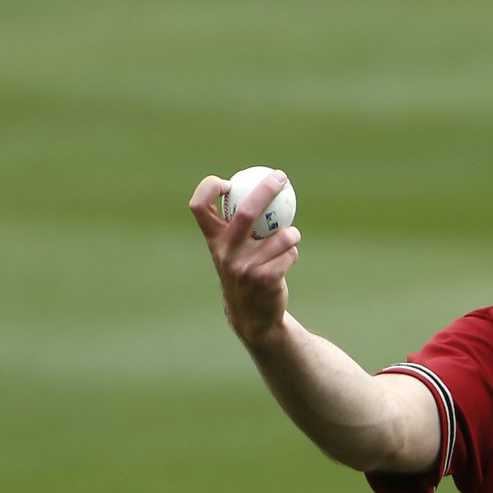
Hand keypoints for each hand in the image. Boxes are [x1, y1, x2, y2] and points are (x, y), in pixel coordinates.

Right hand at [189, 170, 301, 346]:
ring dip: (292, 234)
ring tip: (291, 237)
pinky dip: (293, 252)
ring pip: (280, 236)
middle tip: (280, 177)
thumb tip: (257, 186)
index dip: (208, 187)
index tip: (229, 182)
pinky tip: (289, 258)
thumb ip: (237, 225)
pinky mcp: (264, 279)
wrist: (252, 315)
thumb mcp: (233, 250)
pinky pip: (289, 253)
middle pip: (245, 212)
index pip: (199, 207)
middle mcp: (226, 252)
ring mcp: (244, 267)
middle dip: (265, 190)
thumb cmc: (245, 272)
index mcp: (214, 240)